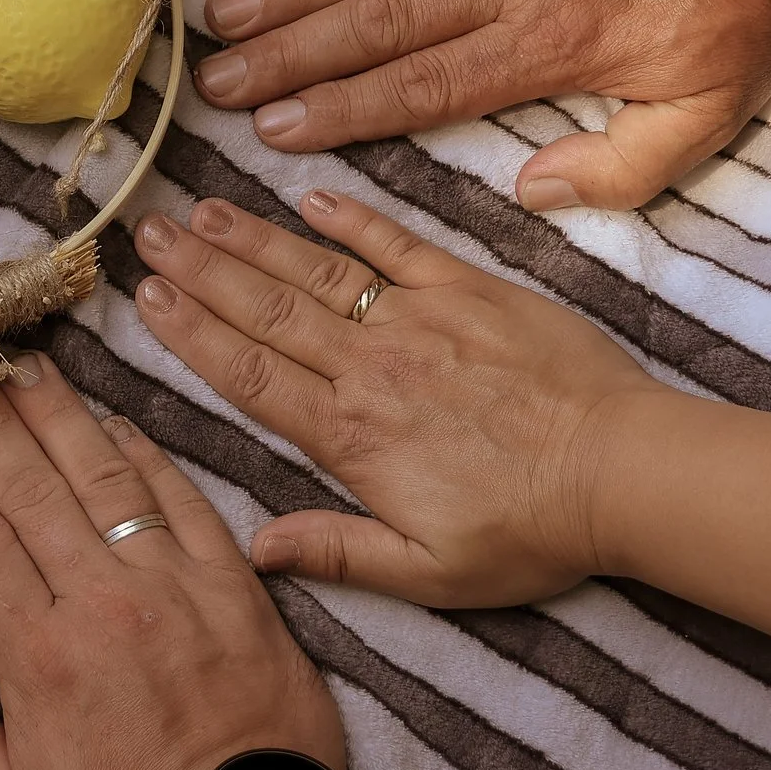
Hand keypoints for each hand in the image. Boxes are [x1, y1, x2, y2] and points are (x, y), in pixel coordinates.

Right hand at [0, 355, 342, 769]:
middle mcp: (101, 605)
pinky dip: (148, 455)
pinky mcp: (235, 587)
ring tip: (27, 369)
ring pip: (104, 478)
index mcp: (39, 657)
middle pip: (30, 491)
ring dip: (61, 417)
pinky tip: (118, 423)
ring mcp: (172, 588)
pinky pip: (184, 501)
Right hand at [131, 191, 668, 607]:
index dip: (191, 333)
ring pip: (317, 270)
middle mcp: (371, 367)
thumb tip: (255, 549)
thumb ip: (337, 552)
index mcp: (351, 436)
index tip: (146, 296)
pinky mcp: (471, 291)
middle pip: (265, 309)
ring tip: (201, 208)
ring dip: (253, 238)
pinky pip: (397, 245)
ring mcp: (419, 321)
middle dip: (200, 269)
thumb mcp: (429, 573)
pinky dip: (352, 219)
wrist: (624, 473)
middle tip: (147, 231)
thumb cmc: (531, 533)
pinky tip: (308, 196)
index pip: (249, 373)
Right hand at [194, 0, 770, 210]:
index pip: (421, 88)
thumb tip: (529, 191)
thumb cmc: (746, 0)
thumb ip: (619, 167)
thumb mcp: (709, 110)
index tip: (274, 130)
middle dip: (287, 55)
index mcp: (545, 47)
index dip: (341, 111)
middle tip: (215, 79)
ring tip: (223, 13)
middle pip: (375, 23)